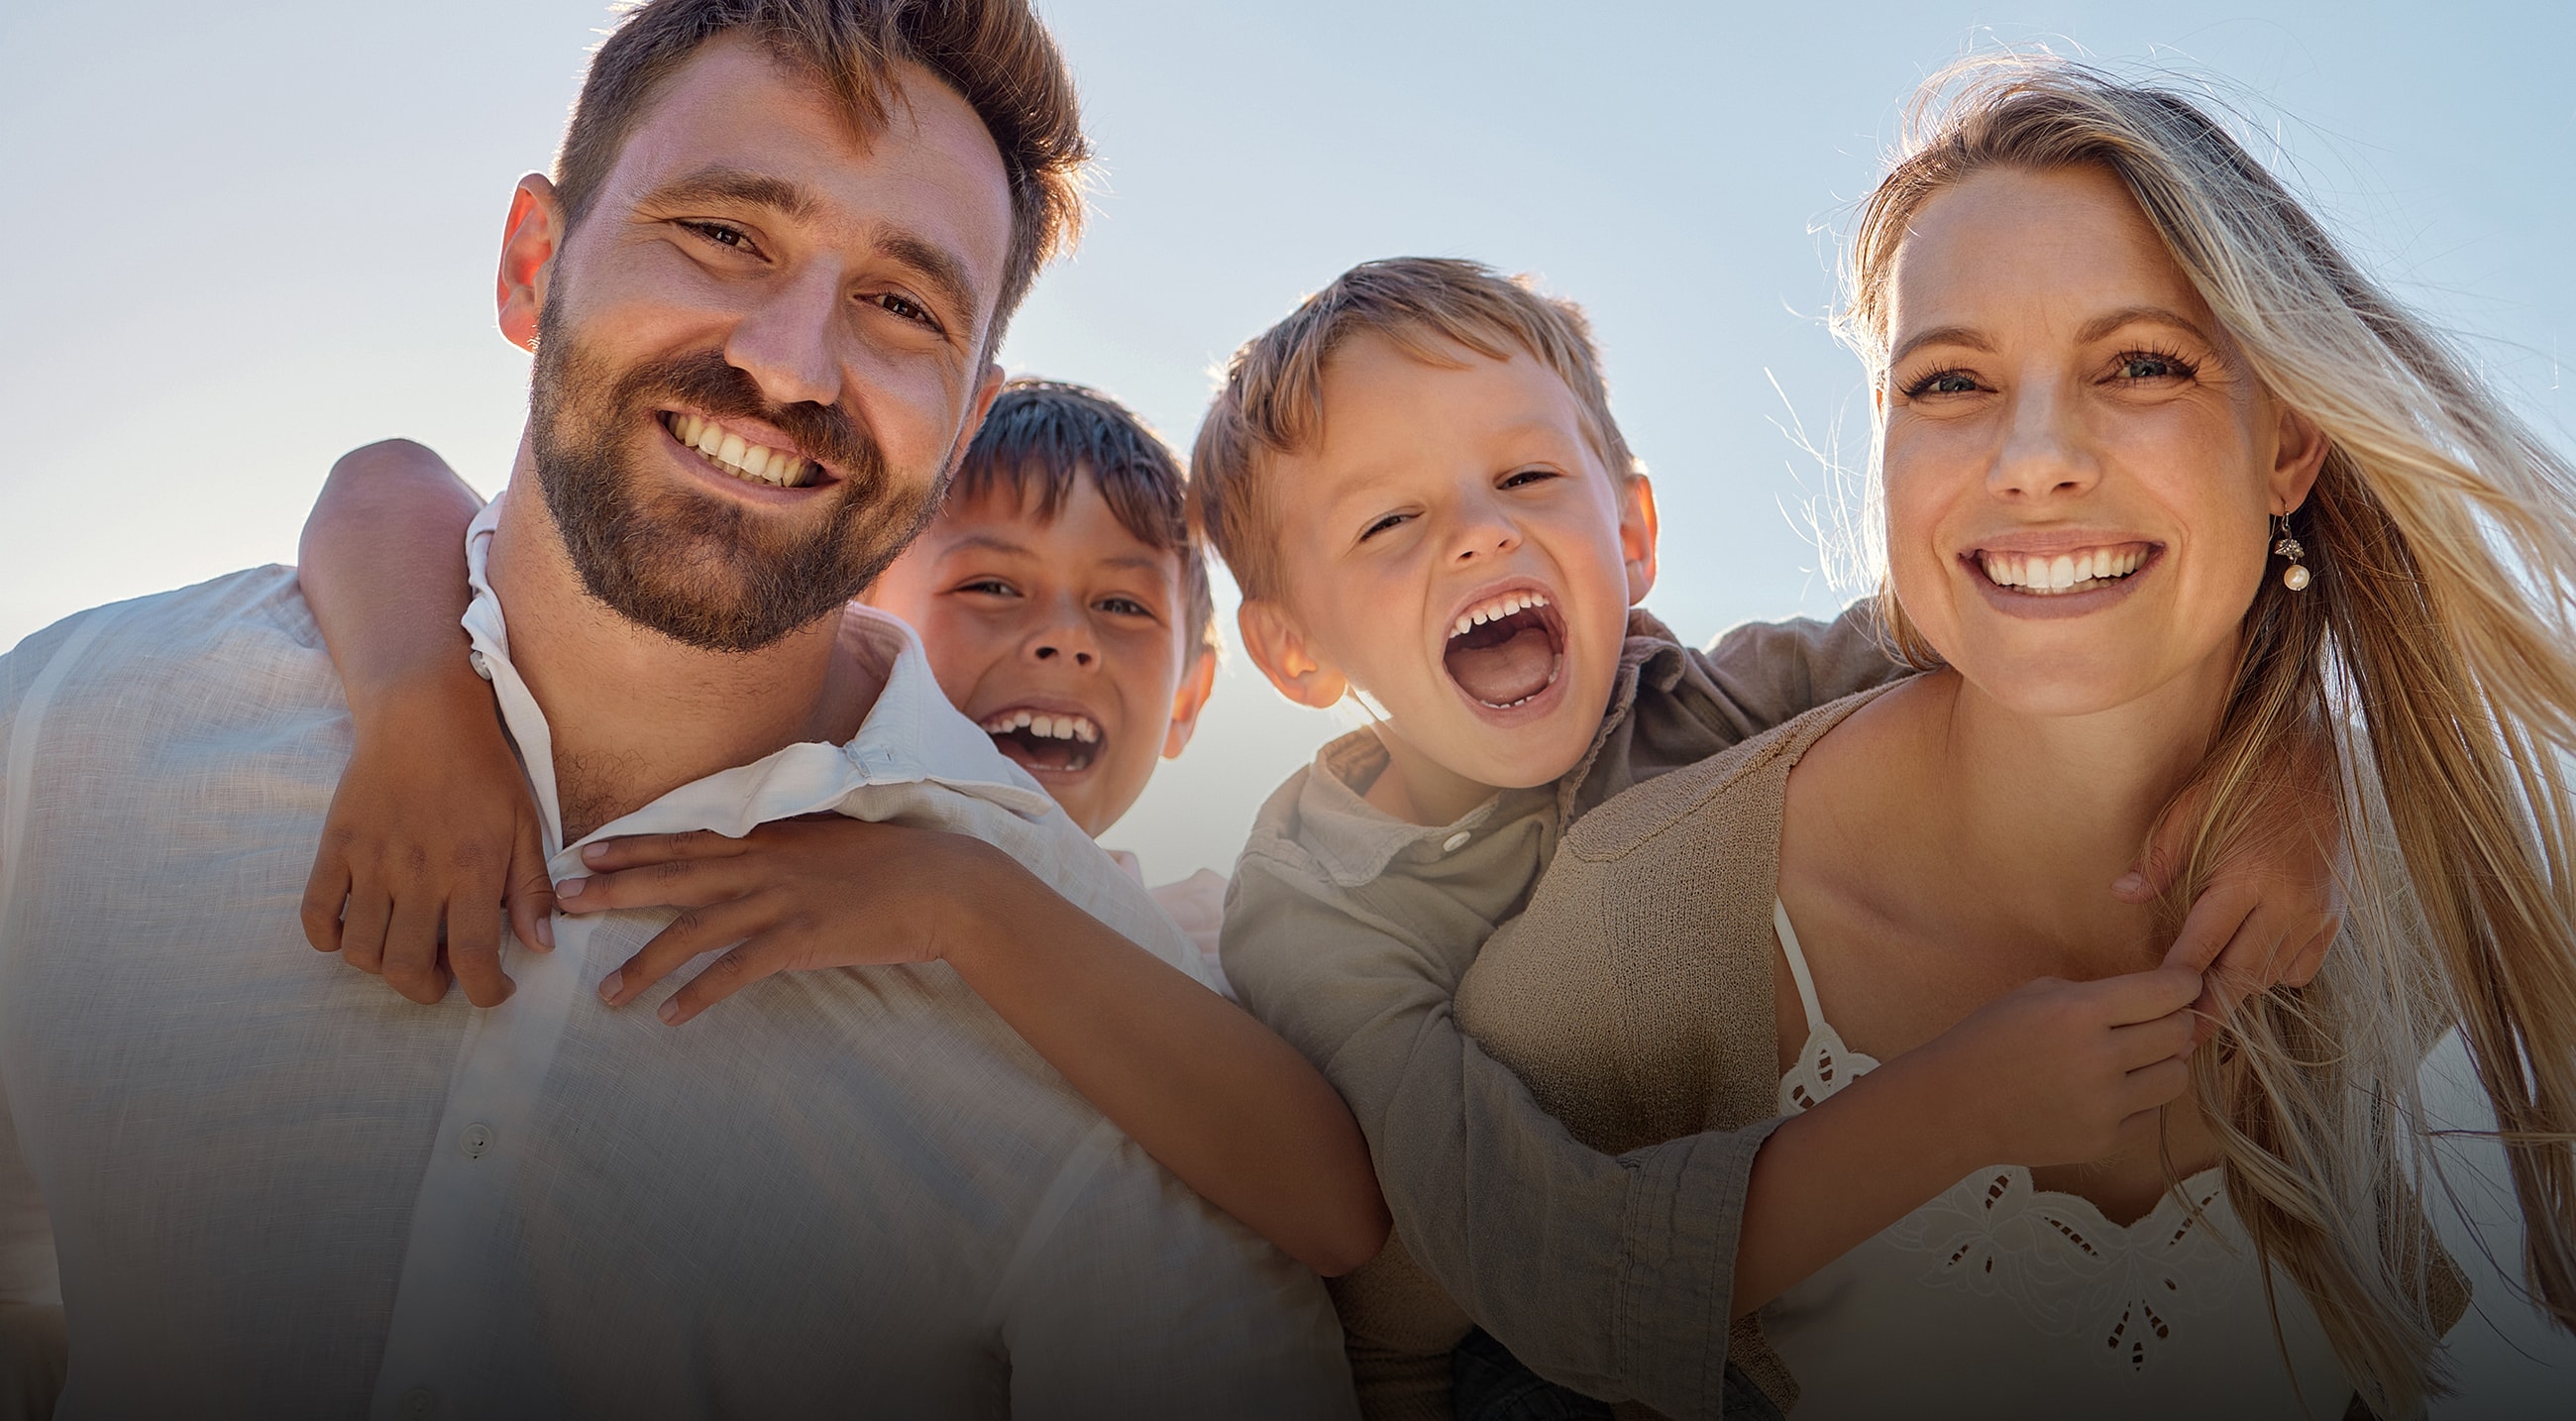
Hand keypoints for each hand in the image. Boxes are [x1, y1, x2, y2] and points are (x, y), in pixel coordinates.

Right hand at [300, 669, 553, 1006]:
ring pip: (361, 951)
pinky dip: (329, 938)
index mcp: (472, 870)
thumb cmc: (483, 770)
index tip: (493, 991)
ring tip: (405, 951)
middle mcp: (419, 873)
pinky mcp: (335, 847)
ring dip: (382, 968)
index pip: (475, 958)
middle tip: (444, 975)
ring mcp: (371, 862)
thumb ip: (530, 888)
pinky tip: (356, 929)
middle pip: (408, 967)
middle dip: (429, 989)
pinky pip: (315, 915)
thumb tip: (539, 946)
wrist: (423, 714)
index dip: (485, 992)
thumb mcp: (524, 824)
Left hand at [560, 817, 1022, 1024]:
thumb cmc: (893, 864)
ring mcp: (781, 901)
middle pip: (675, 876)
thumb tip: (753, 857)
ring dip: (646, 963)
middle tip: (562, 902)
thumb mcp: (831, 841)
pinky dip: (701, 995)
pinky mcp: (801, 939)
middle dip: (615, 891)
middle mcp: (766, 863)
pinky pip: (737, 971)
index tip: (587, 853)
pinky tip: (671, 1016)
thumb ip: (786, 847)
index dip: (635, 846)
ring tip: (607, 994)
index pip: (689, 839)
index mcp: (771, 837)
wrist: (945, 884)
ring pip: (695, 930)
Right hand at [1908, 966, 2202, 1168]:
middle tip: (2160, 1020)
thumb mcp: (2037, 994)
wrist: (1955, 1105)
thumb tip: (2160, 1005)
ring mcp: (2103, 1105)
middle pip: (2179, 1034)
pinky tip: (2108, 1090)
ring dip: (2165, 1063)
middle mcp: (2098, 1058)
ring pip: (2176, 1078)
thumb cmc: (1991, 1039)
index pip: (2166, 992)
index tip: (2186, 984)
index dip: (2185, 984)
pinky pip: (2149, 1114)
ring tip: (2140, 1059)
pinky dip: (2138, 1099)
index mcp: (2080, 1012)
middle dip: (2176, 1021)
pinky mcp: (2103, 1140)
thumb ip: (2100, 995)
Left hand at [2117, 742, 2343, 1037]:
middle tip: (2180, 1038)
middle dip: (2209, 1007)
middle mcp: (2290, 903)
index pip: (2203, 944)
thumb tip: (2122, 895)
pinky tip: (2248, 962)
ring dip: (2237, 988)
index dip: (2176, 979)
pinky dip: (2273, 974)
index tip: (2155, 1008)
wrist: (2320, 765)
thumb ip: (2161, 857)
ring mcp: (2318, 914)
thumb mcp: (2193, 808)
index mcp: (2250, 876)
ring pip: (2271, 975)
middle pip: (2241, 974)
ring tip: (2204, 1002)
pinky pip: (2301, 967)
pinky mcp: (2336, 919)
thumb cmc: (2246, 782)